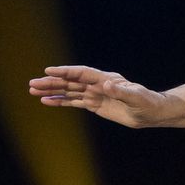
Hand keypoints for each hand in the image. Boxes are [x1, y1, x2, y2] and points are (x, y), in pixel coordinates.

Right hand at [29, 66, 171, 127]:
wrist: (152, 113)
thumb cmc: (147, 103)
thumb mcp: (137, 97)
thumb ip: (121, 91)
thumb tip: (106, 84)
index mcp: (107, 79)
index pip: (82, 73)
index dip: (66, 72)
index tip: (49, 71)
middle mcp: (98, 85)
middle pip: (71, 82)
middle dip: (52, 82)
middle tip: (32, 84)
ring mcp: (95, 94)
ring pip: (69, 91)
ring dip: (52, 91)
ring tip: (33, 91)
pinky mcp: (94, 104)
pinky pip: (74, 102)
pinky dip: (60, 102)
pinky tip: (46, 101)